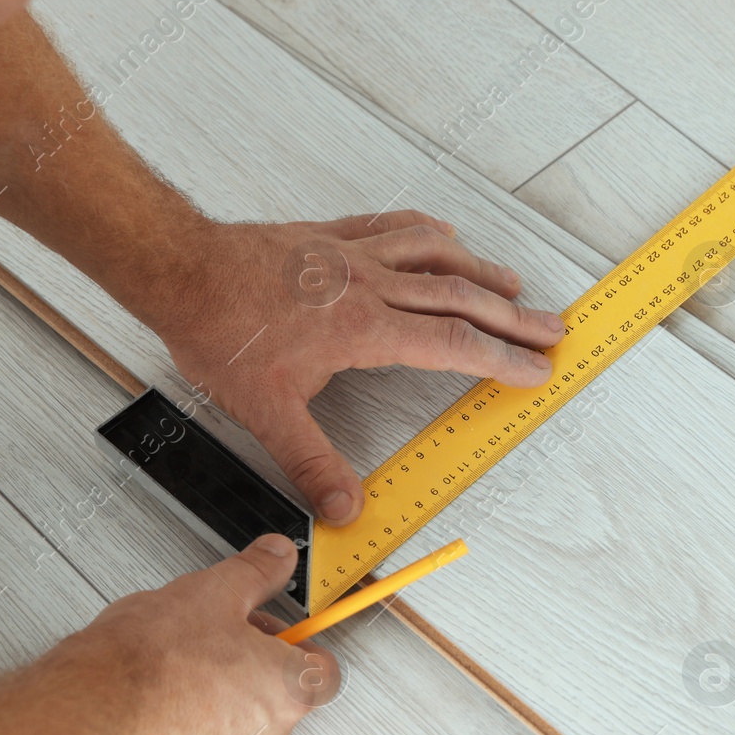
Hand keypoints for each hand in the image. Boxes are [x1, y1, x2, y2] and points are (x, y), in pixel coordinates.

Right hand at [75, 534, 337, 734]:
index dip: (296, 641)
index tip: (271, 629)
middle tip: (214, 640)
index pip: (324, 669)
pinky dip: (184, 731)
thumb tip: (279, 557)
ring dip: (218, 700)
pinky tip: (157, 703)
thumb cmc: (149, 660)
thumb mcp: (214, 591)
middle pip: (278, 696)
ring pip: (237, 727)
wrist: (88, 709)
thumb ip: (257, 572)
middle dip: (252, 666)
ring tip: (178, 670)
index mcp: (288, 690)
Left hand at [150, 212, 565, 522]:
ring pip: (435, 256)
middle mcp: (370, 285)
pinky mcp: (330, 237)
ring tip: (512, 285)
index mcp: (366, 329)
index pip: (453, 346)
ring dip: (481, 271)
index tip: (537, 368)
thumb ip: (311, 463)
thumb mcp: (267, 412)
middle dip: (514, 317)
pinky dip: (426, 232)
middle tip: (553, 327)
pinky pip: (393, 226)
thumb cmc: (221, 329)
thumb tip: (344, 508)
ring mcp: (353, 256)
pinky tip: (441, 234)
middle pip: (461, 298)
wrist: (181, 269)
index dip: (503, 359)